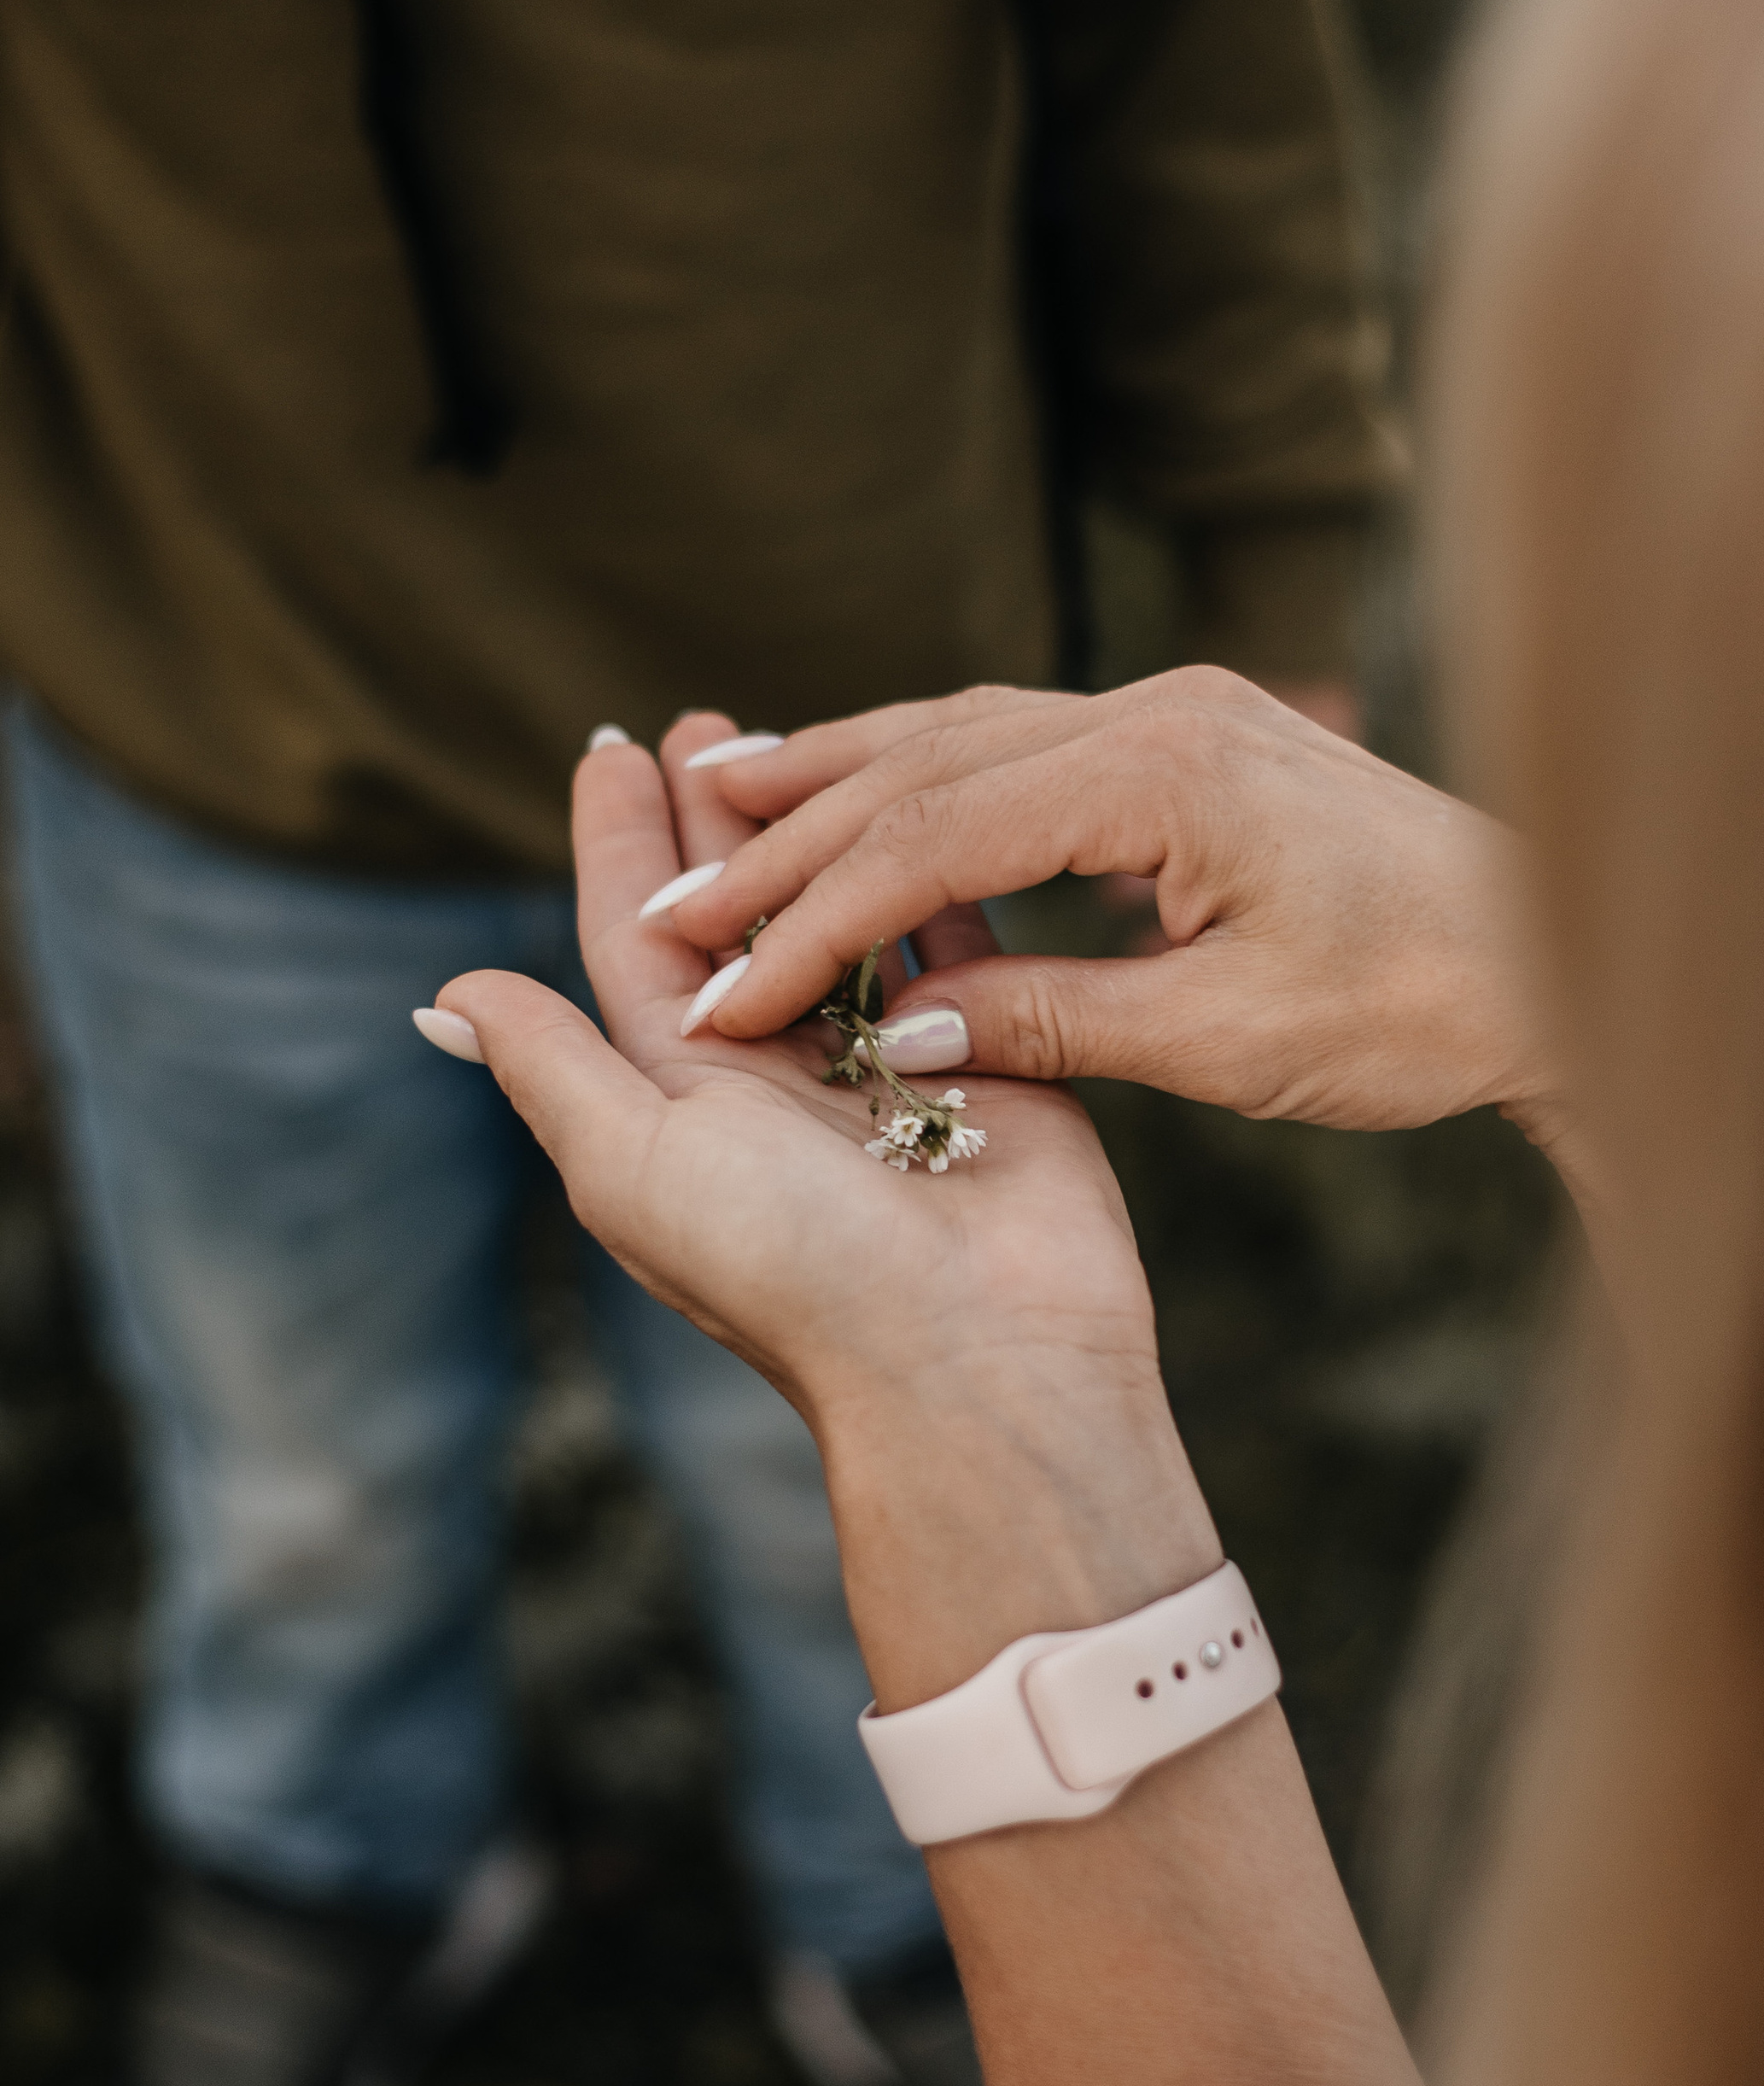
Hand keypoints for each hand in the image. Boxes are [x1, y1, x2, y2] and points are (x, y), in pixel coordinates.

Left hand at [436, 715, 1426, 2085]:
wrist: (981, 1367)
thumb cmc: (799, 1275)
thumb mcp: (636, 1165)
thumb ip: (553, 1066)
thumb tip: (448, 997)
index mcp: (681, 1098)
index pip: (633, 942)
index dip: (621, 843)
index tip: (612, 747)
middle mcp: (778, 1081)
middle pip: (736, 917)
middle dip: (719, 820)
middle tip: (708, 718)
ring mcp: (890, 1072)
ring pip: (844, 921)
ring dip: (823, 833)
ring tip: (807, 741)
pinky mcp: (993, 1063)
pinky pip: (957, 946)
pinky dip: (936, 880)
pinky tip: (926, 807)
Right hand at [644, 669, 1580, 1163]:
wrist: (1559, 958)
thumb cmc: (1416, 1007)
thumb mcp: (1224, 1041)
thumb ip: (1048, 1024)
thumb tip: (889, 1027)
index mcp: (1162, 772)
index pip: (933, 840)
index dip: (811, 921)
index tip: (717, 991)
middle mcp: (1158, 709)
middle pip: (925, 760)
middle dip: (788, 838)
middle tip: (667, 899)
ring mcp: (1175, 708)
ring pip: (963, 730)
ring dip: (839, 779)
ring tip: (716, 810)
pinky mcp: (1190, 735)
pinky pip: (1019, 741)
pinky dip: (924, 774)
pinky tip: (863, 798)